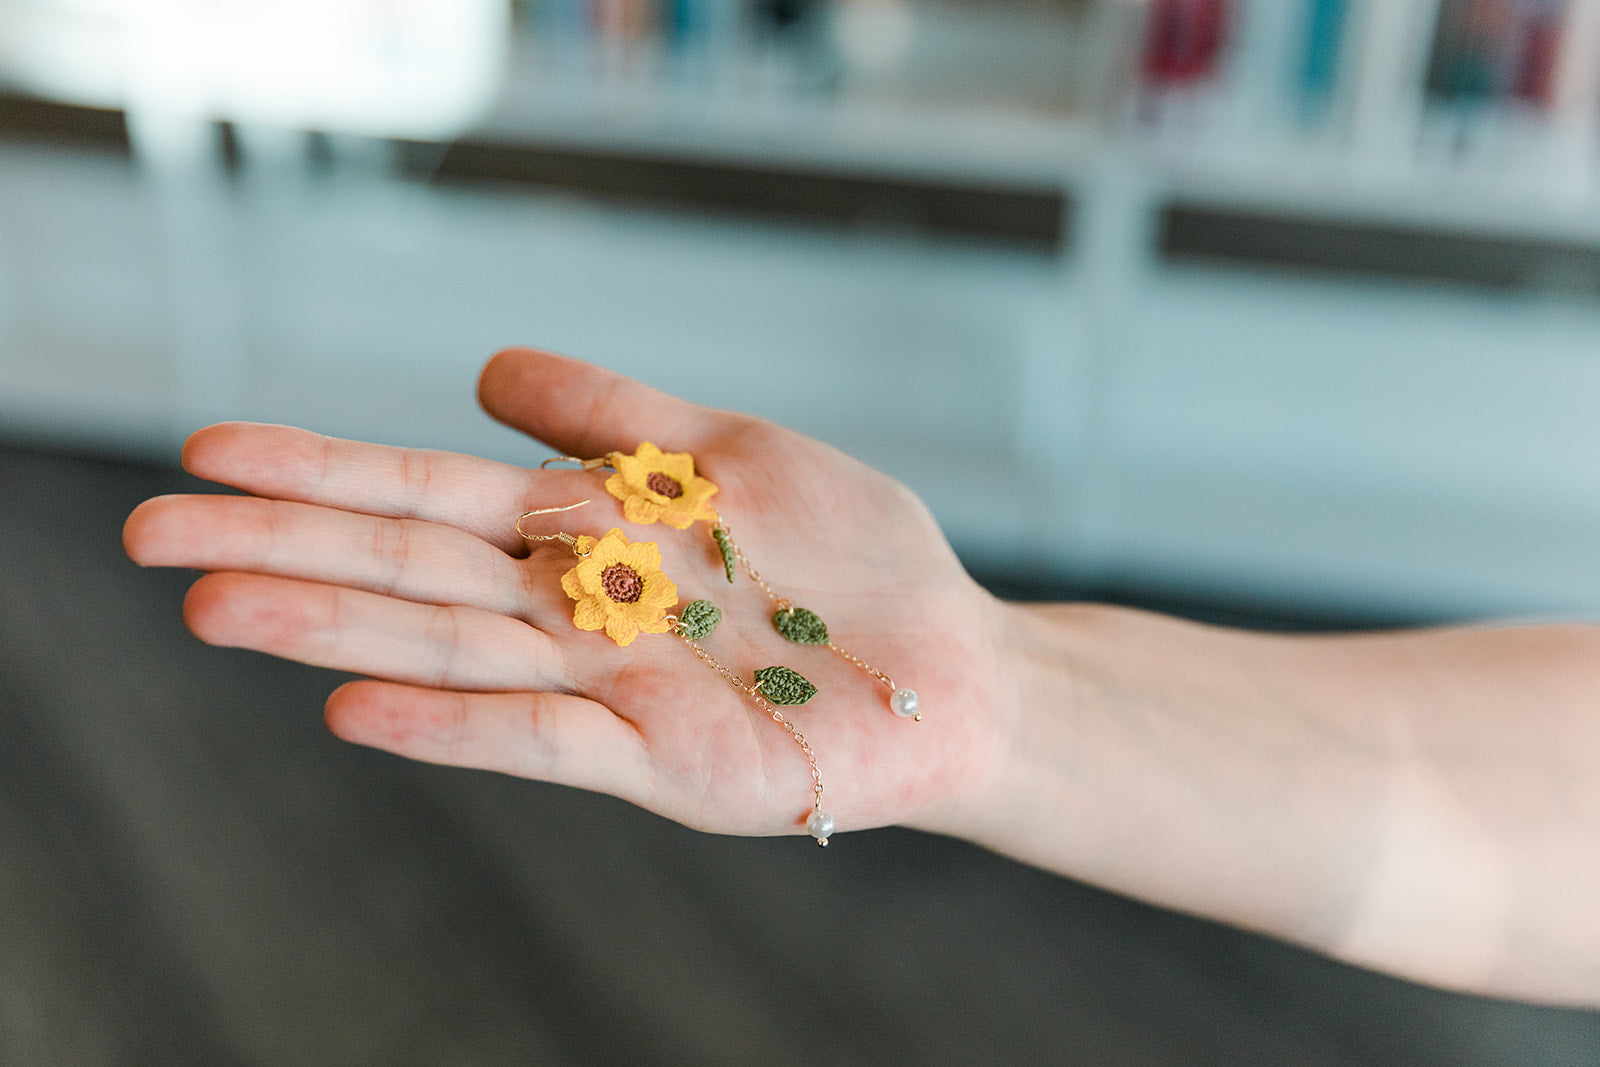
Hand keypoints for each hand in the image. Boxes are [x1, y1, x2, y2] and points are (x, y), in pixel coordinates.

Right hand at [124, 348, 1008, 839]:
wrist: (948, 663)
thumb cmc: (847, 557)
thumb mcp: (734, 452)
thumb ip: (617, 416)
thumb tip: (482, 371)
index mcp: (589, 535)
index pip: (434, 495)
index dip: (327, 471)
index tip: (212, 452)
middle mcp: (579, 615)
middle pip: (416, 572)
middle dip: (289, 549)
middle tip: (151, 535)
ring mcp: (614, 691)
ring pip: (456, 653)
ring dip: (339, 632)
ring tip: (221, 605)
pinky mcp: (666, 762)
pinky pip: (548, 742)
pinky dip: (457, 726)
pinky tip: (361, 706)